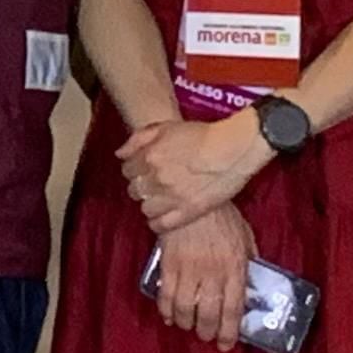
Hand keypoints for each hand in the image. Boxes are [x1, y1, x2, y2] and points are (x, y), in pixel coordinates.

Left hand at [119, 110, 269, 234]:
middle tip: (152, 186)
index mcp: (149, 157)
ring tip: (159, 201)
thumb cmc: (203, 135)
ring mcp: (172, 197)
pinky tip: (163, 218)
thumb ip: (138, 139)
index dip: (135, 171)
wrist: (232, 148)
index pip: (127, 171)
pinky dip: (158, 223)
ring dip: (149, 204)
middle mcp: (157, 178)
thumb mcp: (165, 128)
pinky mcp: (188, 211)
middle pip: (134, 190)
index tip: (142, 172)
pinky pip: (161, 225)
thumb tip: (120, 153)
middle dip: (141, 187)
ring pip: (145, 208)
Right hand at [153, 205, 254, 350]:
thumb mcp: (245, 236)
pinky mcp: (168, 262)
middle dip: (206, 331)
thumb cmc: (221, 215)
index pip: (233, 309)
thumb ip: (248, 260)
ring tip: (188, 326)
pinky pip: (166, 293)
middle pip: (208, 313)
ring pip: (185, 307)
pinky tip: (169, 315)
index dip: (229, 332)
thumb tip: (251, 281)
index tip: (226, 345)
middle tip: (205, 336)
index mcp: (234, 267)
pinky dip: (166, 309)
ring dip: (186, 322)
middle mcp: (212, 272)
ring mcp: (188, 268)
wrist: (189, 193)